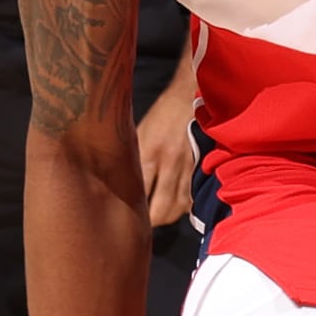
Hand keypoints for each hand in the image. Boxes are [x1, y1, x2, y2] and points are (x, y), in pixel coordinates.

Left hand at [136, 75, 194, 228]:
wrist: (191, 94)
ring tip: (161, 214)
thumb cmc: (161, 114)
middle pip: (160, 210)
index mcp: (148, 152)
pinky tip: (178, 204)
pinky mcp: (203, 168)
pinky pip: (194, 198)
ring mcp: (188, 167)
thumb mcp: (138, 131)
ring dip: (169, 215)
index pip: (137, 196)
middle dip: (152, 221)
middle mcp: (168, 163)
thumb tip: (112, 181)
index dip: (129, 212)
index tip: (123, 218)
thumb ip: (130, 158)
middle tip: (145, 221)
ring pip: (179, 208)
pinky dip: (186, 205)